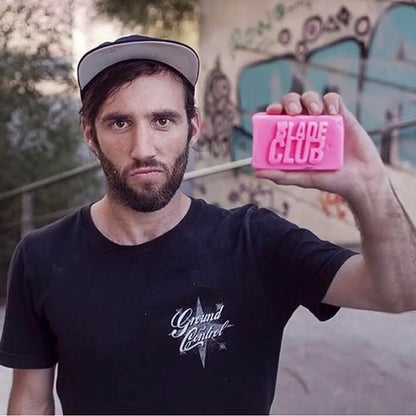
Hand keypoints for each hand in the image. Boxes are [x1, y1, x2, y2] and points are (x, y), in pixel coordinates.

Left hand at [255, 91, 388, 201]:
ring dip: (310, 100)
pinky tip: (332, 111)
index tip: (271, 112)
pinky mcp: (342, 115)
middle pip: (293, 103)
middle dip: (290, 102)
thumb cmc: (330, 180)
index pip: (279, 117)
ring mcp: (324, 119)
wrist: (361, 180)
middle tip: (293, 112)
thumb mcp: (303, 178)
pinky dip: (330, 100)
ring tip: (316, 112)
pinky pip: (333, 99)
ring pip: (311, 98)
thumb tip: (256, 172)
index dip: (273, 110)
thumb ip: (282, 175)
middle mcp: (307, 125)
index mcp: (294, 137)